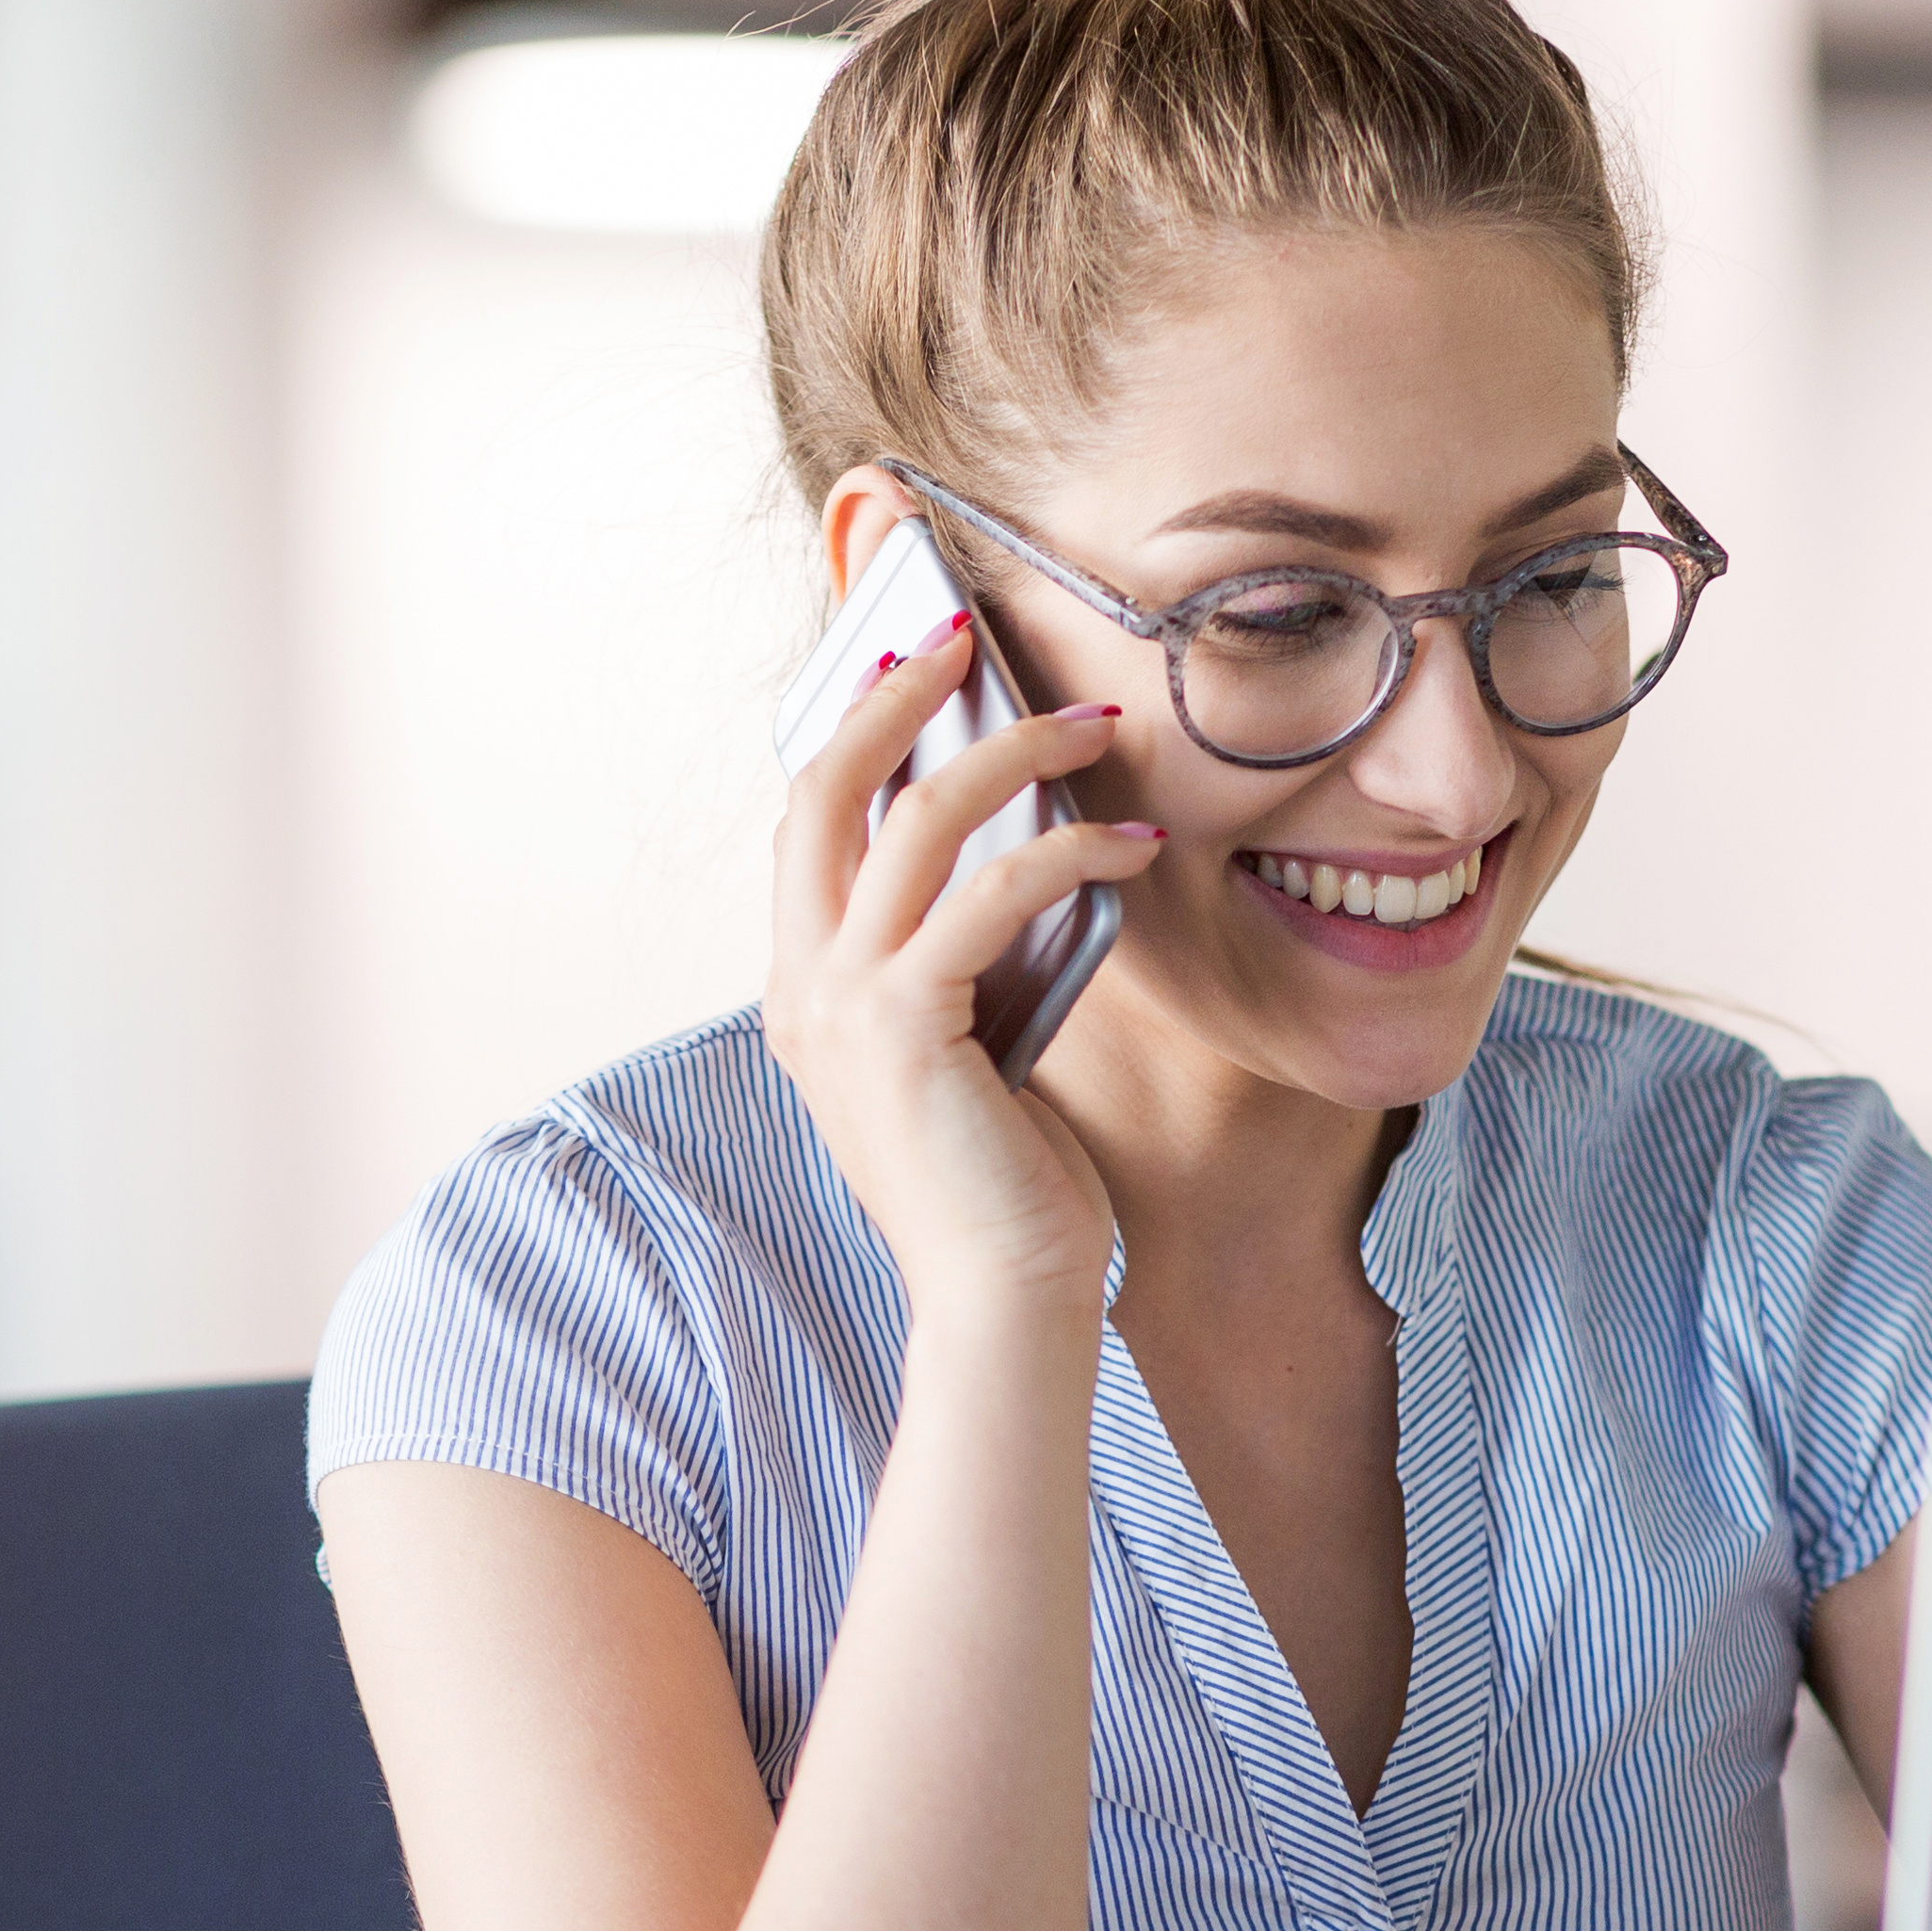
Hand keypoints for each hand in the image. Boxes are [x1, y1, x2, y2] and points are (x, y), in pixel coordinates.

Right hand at [763, 610, 1163, 1317]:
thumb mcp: (967, 1042)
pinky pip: (992, 891)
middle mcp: (799, 987)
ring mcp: (838, 1003)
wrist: (1003, 1295)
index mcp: (802, 991)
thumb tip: (1021, 844)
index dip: (859, 731)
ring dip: (1014, 753)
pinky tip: (1133, 844)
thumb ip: (961, 955)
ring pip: (915, 819)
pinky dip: (1070, 850)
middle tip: (967, 635)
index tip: (923, 665)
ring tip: (1095, 725)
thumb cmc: (1002, 1181)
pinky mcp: (902, 1023)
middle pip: (824, 788)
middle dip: (897, 696)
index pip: (810, 823)